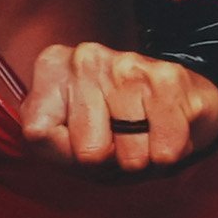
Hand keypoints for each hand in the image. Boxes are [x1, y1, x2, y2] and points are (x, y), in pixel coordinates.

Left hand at [20, 39, 217, 169]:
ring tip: (143, 138)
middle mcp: (86, 58)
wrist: (179, 105)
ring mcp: (128, 64)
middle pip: (87, 150)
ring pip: (129, 153)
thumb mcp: (67, 143)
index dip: (64, 154)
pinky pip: (164, 149)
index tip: (79, 142)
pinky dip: (168, 155)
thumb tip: (85, 149)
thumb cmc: (114, 129)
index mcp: (53, 67)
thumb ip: (52, 145)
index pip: (38, 132)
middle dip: (108, 160)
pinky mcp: (169, 77)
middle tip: (117, 143)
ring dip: (142, 159)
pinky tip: (165, 133)